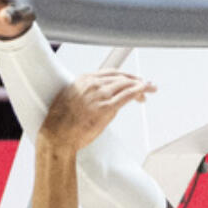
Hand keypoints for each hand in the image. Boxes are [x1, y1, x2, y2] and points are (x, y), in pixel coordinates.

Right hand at [39, 70, 154, 150]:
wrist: (57, 134)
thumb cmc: (60, 122)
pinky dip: (138, 91)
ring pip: (126, 84)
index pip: (109, 73)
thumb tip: (96, 100)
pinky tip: (145, 92)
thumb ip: (85, 96)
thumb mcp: (70, 100)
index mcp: (83, 80)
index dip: (123, 75)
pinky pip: (127, 95)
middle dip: (135, 80)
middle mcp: (93, 84)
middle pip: (120, 77)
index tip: (131, 78)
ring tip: (150, 88)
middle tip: (145, 84)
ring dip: (141, 85)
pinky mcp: (106, 108)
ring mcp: (100, 95)